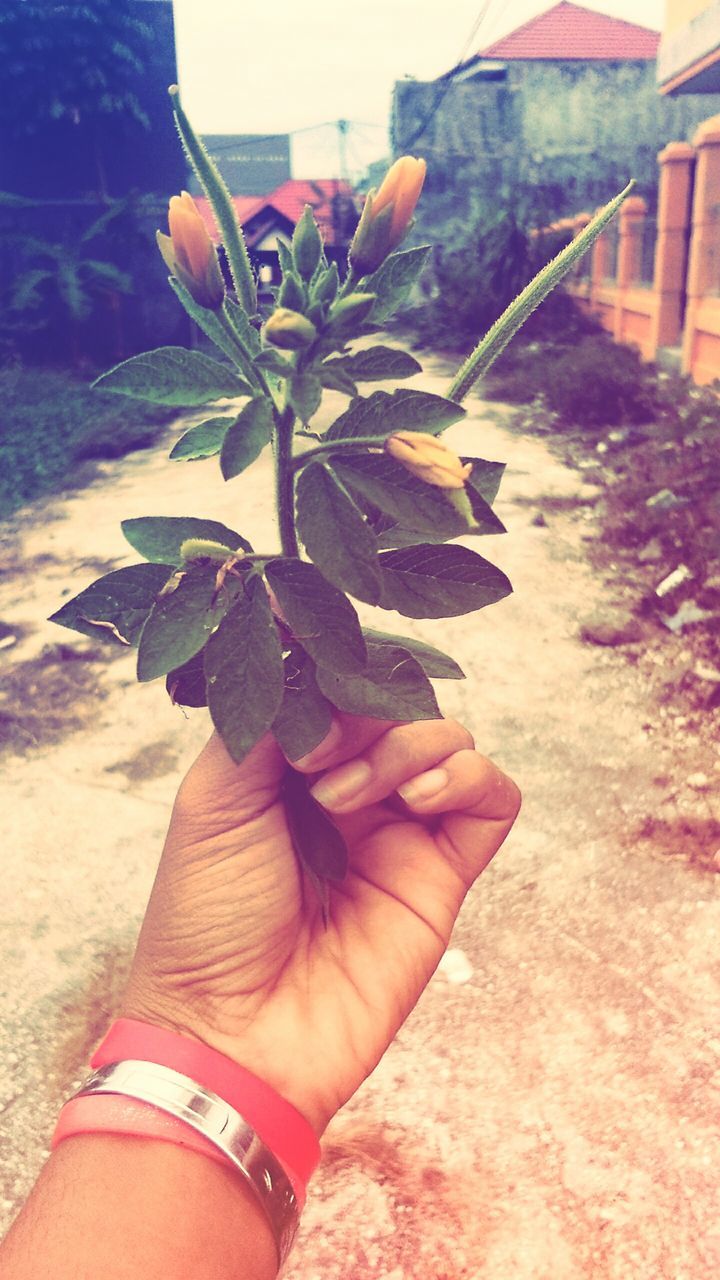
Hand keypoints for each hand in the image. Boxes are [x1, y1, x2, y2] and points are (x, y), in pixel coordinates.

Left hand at [121, 714, 519, 1133]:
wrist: (233, 1033)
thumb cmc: (206, 920)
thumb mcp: (214, 799)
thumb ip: (269, 720)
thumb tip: (320, 667)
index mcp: (294, 771)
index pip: (346, 693)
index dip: (339, 683)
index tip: (308, 710)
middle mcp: (354, 794)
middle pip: (403, 708)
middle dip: (370, 714)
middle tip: (319, 759)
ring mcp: (402, 834)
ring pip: (451, 742)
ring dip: (410, 746)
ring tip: (350, 796)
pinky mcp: (444, 876)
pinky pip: (495, 800)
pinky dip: (471, 777)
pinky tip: (420, 798)